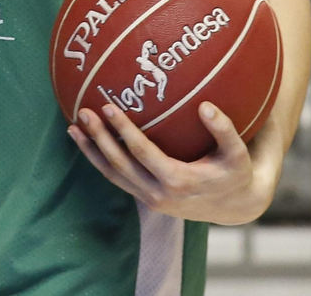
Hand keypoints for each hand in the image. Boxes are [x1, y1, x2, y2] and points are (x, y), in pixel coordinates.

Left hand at [68, 102, 279, 226]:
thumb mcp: (237, 153)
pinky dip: (98, 160)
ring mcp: (148, 199)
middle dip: (99, 138)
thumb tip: (205, 106)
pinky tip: (87, 141)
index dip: (123, 131)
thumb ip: (224, 130)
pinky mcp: (144, 197)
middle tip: (84, 112)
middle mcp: (158, 194)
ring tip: (73, 127)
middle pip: (120, 164)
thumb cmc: (235, 172)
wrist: (233, 206)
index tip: (109, 107)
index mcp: (177, 181)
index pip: (142, 153)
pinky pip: (116, 177)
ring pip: (112, 174)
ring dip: (91, 151)